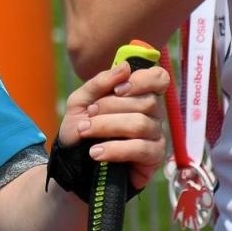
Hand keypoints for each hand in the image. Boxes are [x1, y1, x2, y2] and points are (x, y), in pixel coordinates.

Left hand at [59, 61, 169, 191]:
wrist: (73, 162)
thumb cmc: (80, 128)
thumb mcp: (80, 102)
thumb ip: (99, 83)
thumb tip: (124, 68)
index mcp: (138, 95)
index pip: (158, 78)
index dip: (143, 80)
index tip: (117, 89)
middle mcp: (152, 114)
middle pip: (146, 102)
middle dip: (111, 107)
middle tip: (88, 115)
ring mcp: (155, 136)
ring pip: (141, 124)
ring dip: (107, 126)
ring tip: (85, 132)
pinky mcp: (153, 158)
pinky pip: (141, 149)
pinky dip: (115, 149)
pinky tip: (96, 153)